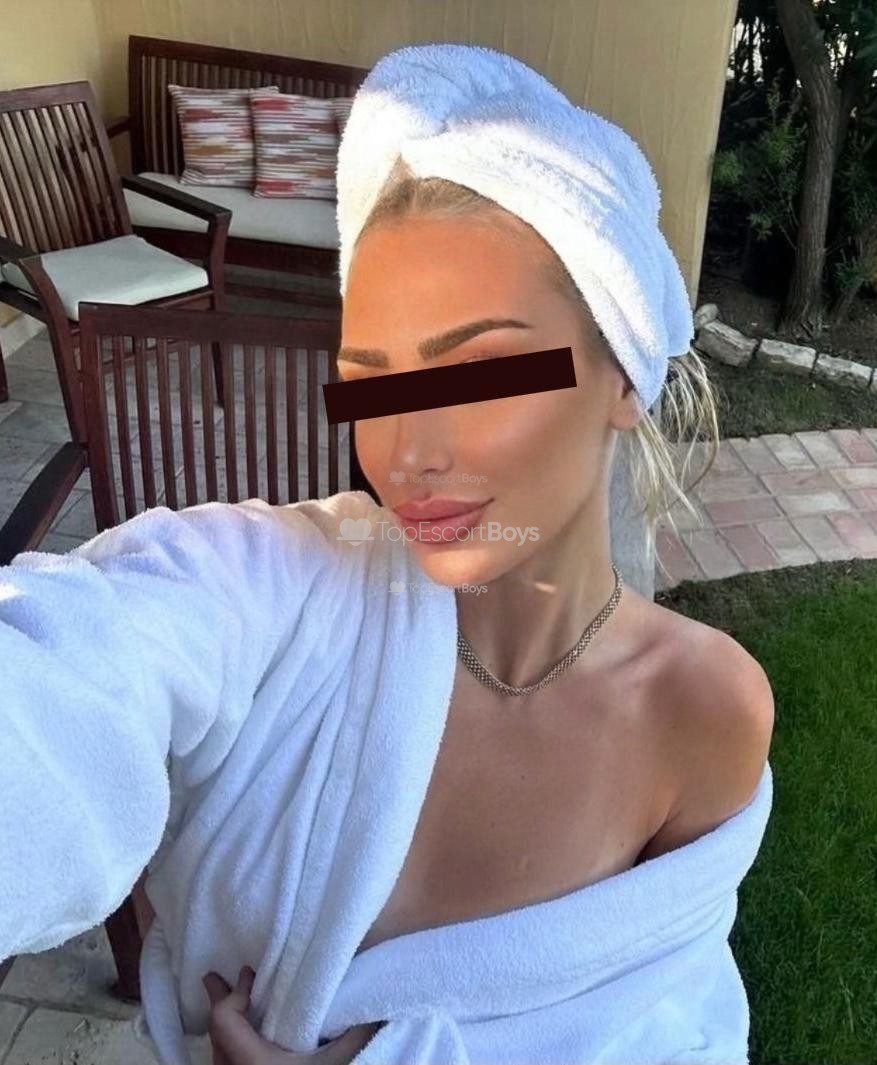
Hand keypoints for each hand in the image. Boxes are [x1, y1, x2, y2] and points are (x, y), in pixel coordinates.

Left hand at [202, 966, 382, 1064]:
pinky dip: (231, 1049)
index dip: (232, 995)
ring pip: (219, 1056)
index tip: (252, 977)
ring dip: (227, 1029)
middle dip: (224, 1004)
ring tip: (234, 1005)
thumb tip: (375, 999)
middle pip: (216, 1035)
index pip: (222, 1020)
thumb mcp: (340, 1061)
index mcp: (253, 1064)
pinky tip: (247, 1042)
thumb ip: (355, 1031)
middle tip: (219, 978)